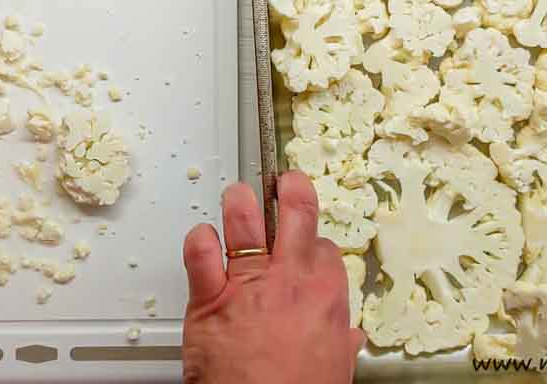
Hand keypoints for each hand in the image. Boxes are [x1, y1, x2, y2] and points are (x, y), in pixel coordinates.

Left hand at [181, 171, 364, 383]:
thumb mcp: (336, 369)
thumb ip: (340, 345)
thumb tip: (348, 339)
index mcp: (325, 294)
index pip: (323, 246)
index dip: (312, 243)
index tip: (305, 244)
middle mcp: (289, 279)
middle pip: (296, 212)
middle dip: (290, 189)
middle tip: (284, 182)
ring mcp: (249, 284)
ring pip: (245, 221)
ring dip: (239, 202)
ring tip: (237, 196)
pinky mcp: (210, 299)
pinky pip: (200, 254)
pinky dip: (198, 240)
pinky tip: (201, 236)